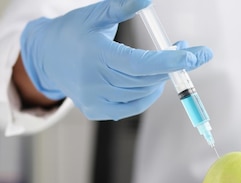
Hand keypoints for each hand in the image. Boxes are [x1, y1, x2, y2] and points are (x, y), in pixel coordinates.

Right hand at [20, 0, 212, 119]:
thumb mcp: (96, 14)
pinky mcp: (97, 110)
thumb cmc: (74, 31)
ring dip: (162, 77)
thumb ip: (122, 7)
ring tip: (170, 59)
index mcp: (96, 56)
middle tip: (190, 52)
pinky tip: (153, 78)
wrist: (45, 56)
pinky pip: (134, 105)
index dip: (167, 61)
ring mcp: (95, 99)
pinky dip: (148, 92)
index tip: (191, 56)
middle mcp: (94, 81)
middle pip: (146, 79)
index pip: (138, 64)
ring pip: (143, 93)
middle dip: (174, 66)